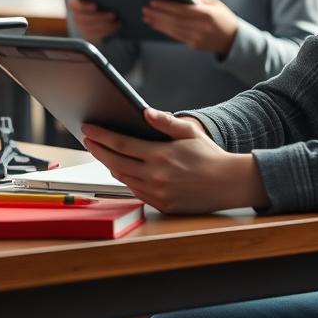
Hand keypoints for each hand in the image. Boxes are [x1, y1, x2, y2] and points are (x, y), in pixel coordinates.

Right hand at [68, 0, 120, 43]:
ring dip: (105, 25)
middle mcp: (76, 17)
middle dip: (100, 17)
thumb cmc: (100, 0)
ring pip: (90, 29)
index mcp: (75, 4)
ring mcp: (82, 28)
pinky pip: (97, 35)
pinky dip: (107, 31)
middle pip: (84, 19)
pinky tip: (116, 26)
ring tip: (117, 21)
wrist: (100, 14)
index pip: (75, 5)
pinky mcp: (90, 35)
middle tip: (113, 14)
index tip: (95, 6)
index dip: (84, 6)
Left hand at [82, 109, 268, 213]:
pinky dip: (125, 180)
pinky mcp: (162, 205)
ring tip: (101, 153)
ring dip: (109, 165)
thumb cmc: (209, 155)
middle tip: (88, 140)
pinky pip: (136, 191)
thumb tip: (145, 112)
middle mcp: (156, 176)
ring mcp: (158, 193)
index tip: (88, 129)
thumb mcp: (190, 132)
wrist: (229, 184)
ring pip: (123, 178)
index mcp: (161, 155)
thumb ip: (165, 122)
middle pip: (116, 162)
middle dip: (98, 149)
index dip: (101, 135)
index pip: (121, 143)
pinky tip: (120, 171)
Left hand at [142, 0, 238, 54]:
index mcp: (207, 14)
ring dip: (158, 23)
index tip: (153, 1)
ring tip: (147, 16)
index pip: (182, 10)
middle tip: (145, 9)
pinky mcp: (194, 45)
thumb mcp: (214, 4)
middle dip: (158, 15)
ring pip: (173, 30)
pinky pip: (176, 37)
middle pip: (175, 21)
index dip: (166, 6)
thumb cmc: (223, 18)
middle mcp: (202, 28)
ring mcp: (197, 38)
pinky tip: (156, 25)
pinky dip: (164, 30)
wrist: (234, 39)